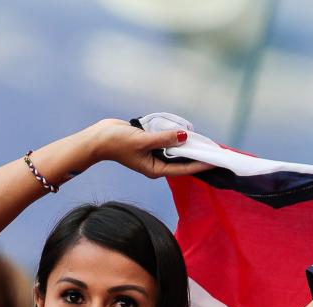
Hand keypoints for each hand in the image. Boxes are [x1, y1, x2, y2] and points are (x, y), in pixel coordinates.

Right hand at [90, 118, 210, 178]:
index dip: (200, 164)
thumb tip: (184, 135)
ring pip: (175, 148)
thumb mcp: (143, 140)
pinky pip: (167, 139)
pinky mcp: (150, 143)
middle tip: (213, 148)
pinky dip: (174, 134)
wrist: (98, 137)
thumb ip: (165, 138)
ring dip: (186, 142)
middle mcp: (157, 163)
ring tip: (203, 139)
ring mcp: (154, 153)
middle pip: (181, 159)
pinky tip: (185, 130)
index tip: (214, 160)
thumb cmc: (117, 143)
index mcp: (156, 169)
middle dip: (195, 153)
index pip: (183, 168)